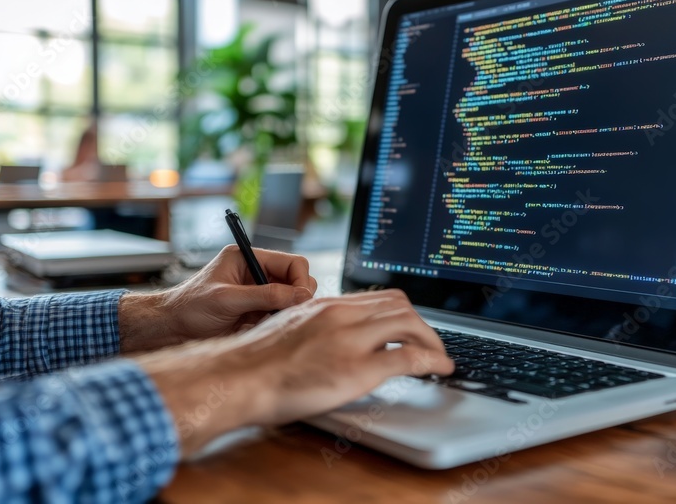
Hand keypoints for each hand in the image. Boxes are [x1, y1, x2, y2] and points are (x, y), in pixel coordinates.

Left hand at [118, 245, 317, 351]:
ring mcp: (257, 293)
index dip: (300, 281)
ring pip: (291, 299)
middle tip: (286, 314)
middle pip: (296, 280)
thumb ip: (265, 296)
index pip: (291, 263)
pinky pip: (279, 315)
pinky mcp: (256, 312)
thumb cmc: (190, 308)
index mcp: (248, 258)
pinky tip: (265, 330)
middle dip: (297, 297)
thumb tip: (301, 295)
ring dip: (287, 311)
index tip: (301, 300)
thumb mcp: (227, 299)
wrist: (170, 329)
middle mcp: (256, 273)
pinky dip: (279, 322)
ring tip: (271, 323)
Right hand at [137, 289, 454, 457]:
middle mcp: (340, 314)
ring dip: (432, 340)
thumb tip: (328, 342)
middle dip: (422, 324)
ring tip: (439, 357)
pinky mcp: (358, 368)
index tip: (409, 327)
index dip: (401, 312)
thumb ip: (314, 329)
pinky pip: (409, 357)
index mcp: (324, 305)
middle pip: (399, 305)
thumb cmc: (252, 365)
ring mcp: (351, 339)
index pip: (377, 297)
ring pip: (410, 324)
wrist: (236, 379)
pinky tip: (439, 369)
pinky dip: (432, 360)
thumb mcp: (287, 332)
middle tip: (429, 343)